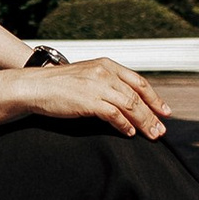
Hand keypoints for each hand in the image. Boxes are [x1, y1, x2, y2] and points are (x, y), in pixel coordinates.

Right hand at [19, 58, 167, 140]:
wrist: (34, 86)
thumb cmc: (58, 84)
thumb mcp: (87, 76)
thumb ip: (106, 82)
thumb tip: (125, 99)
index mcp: (107, 64)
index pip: (138, 81)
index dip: (154, 97)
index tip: (164, 111)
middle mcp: (105, 72)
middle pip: (137, 95)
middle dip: (153, 114)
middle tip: (162, 129)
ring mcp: (97, 86)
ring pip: (130, 105)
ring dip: (143, 122)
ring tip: (152, 135)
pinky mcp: (89, 100)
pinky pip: (114, 114)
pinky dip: (124, 125)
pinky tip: (129, 133)